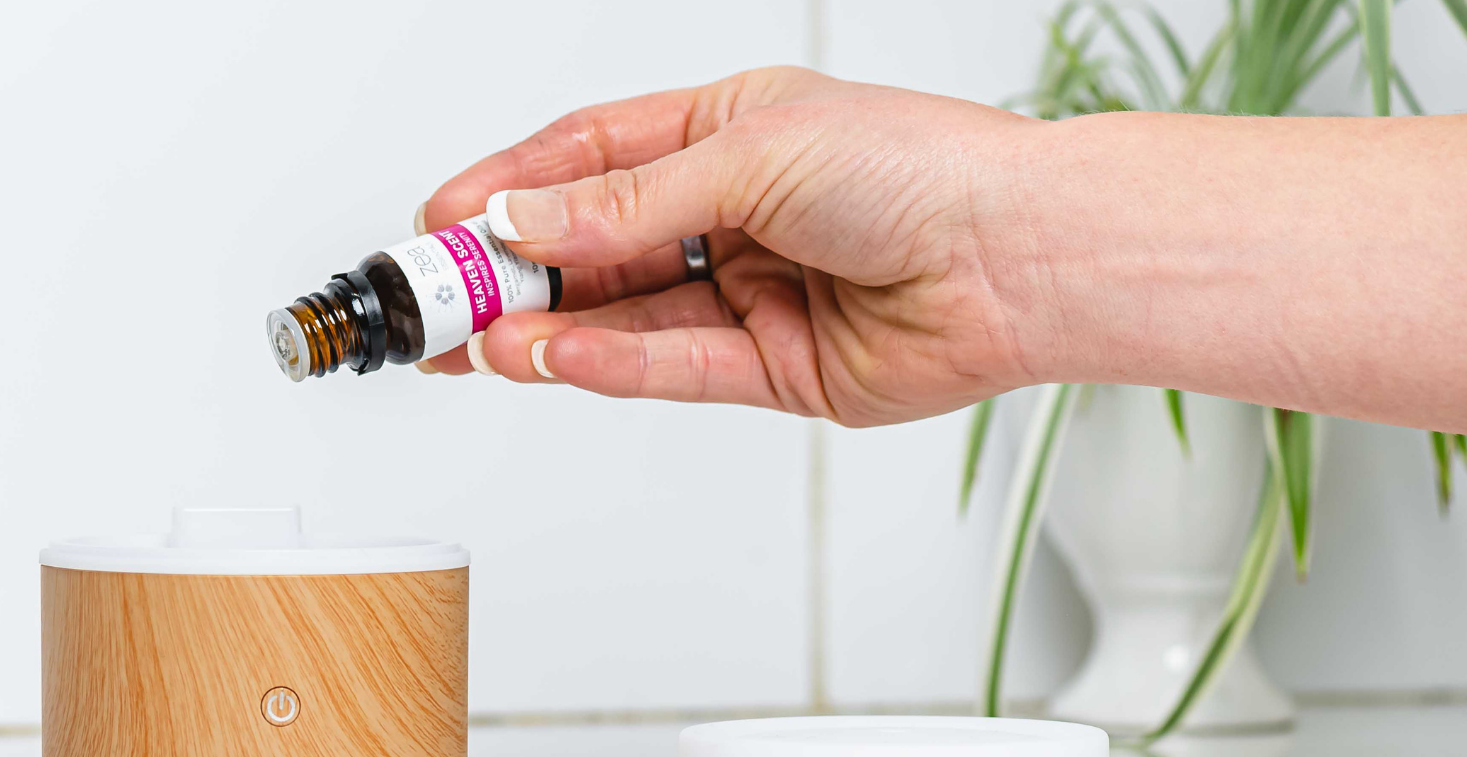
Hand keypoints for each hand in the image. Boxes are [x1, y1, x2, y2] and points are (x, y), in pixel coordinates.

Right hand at [414, 66, 1049, 426]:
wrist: (1026, 256)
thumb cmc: (923, 167)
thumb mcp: (749, 154)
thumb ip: (626, 203)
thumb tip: (525, 223)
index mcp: (725, 134)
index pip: (586, 160)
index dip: (507, 190)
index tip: (441, 221)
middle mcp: (732, 214)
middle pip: (591, 247)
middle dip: (510, 275)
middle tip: (440, 299)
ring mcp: (750, 294)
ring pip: (621, 316)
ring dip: (546, 330)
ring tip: (481, 342)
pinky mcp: (773, 369)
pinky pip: (671, 368)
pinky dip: (608, 364)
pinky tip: (553, 358)